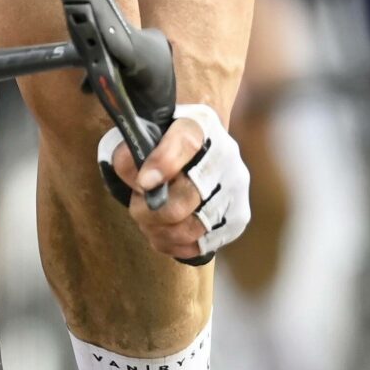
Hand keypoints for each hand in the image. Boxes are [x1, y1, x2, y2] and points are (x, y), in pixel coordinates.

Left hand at [99, 103, 249, 263]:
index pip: (186, 142)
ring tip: (148, 222)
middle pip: (188, 195)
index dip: (163, 163)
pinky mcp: (237, 218)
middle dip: (152, 209)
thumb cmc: (164, 144)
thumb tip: (142, 184)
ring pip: (192, 227)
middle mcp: (226, 155)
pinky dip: (174, 245)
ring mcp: (236, 188)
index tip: (143, 183)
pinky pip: (200, 244)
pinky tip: (164, 233)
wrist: (200, 151)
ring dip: (160, 230)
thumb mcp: (145, 136)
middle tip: (138, 206)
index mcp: (201, 124)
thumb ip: (133, 153)